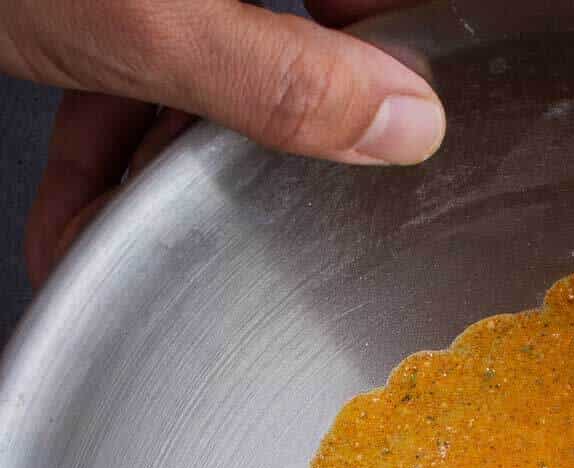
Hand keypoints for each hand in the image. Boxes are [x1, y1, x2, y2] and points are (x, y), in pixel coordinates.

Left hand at [3, 0, 444, 286]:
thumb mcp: (143, 17)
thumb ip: (274, 74)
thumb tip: (405, 122)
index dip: (410, 51)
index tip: (414, 135)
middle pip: (302, 34)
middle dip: (274, 144)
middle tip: (275, 223)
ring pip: (208, 67)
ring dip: (162, 174)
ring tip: (132, 255)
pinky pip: (128, 74)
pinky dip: (100, 156)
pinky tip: (76, 228)